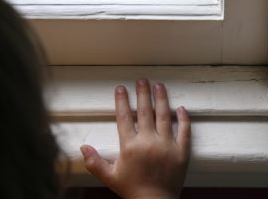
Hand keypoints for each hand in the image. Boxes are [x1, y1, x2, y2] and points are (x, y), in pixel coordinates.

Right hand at [80, 79, 190, 198]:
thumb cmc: (132, 190)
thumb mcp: (109, 177)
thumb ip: (94, 162)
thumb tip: (82, 147)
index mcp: (130, 146)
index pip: (124, 118)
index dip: (121, 101)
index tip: (121, 88)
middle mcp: (148, 142)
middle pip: (144, 111)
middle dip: (142, 93)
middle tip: (142, 80)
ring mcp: (166, 145)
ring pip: (164, 116)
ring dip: (161, 99)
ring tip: (159, 85)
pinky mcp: (181, 152)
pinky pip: (184, 131)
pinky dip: (184, 119)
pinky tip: (181, 108)